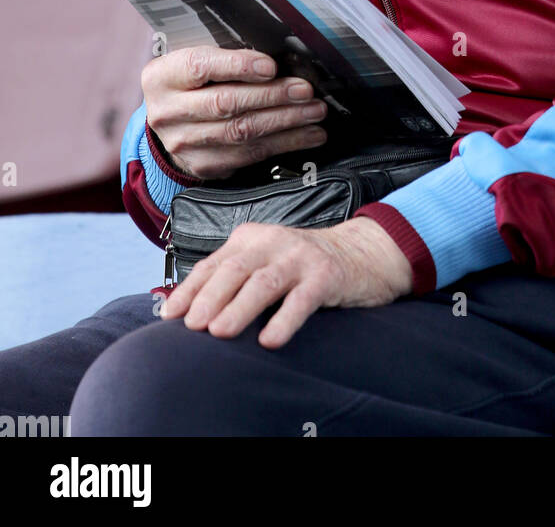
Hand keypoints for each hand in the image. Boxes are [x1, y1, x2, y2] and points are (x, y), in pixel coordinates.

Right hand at [142, 46, 327, 179]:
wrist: (170, 123)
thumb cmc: (191, 84)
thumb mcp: (196, 62)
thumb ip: (226, 58)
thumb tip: (276, 61)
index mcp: (163, 77)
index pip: (201, 67)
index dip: (239, 66)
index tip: (271, 66)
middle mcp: (168, 112)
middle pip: (226, 103)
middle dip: (273, 96)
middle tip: (305, 91)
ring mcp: (184, 143)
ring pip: (242, 132)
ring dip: (286, 122)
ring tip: (314, 112)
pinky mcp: (204, 165)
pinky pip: (249, 155)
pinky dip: (284, 144)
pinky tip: (306, 135)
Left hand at [159, 217, 413, 346]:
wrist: (360, 251)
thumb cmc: (301, 265)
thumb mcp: (264, 261)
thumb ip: (231, 278)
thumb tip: (183, 309)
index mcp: (252, 238)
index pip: (214, 263)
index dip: (190, 289)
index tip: (170, 316)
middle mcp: (273, 242)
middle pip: (235, 269)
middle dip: (210, 297)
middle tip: (192, 325)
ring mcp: (301, 257)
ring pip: (264, 282)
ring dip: (239, 307)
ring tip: (219, 331)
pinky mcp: (326, 275)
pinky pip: (302, 298)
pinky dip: (284, 319)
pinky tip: (270, 339)